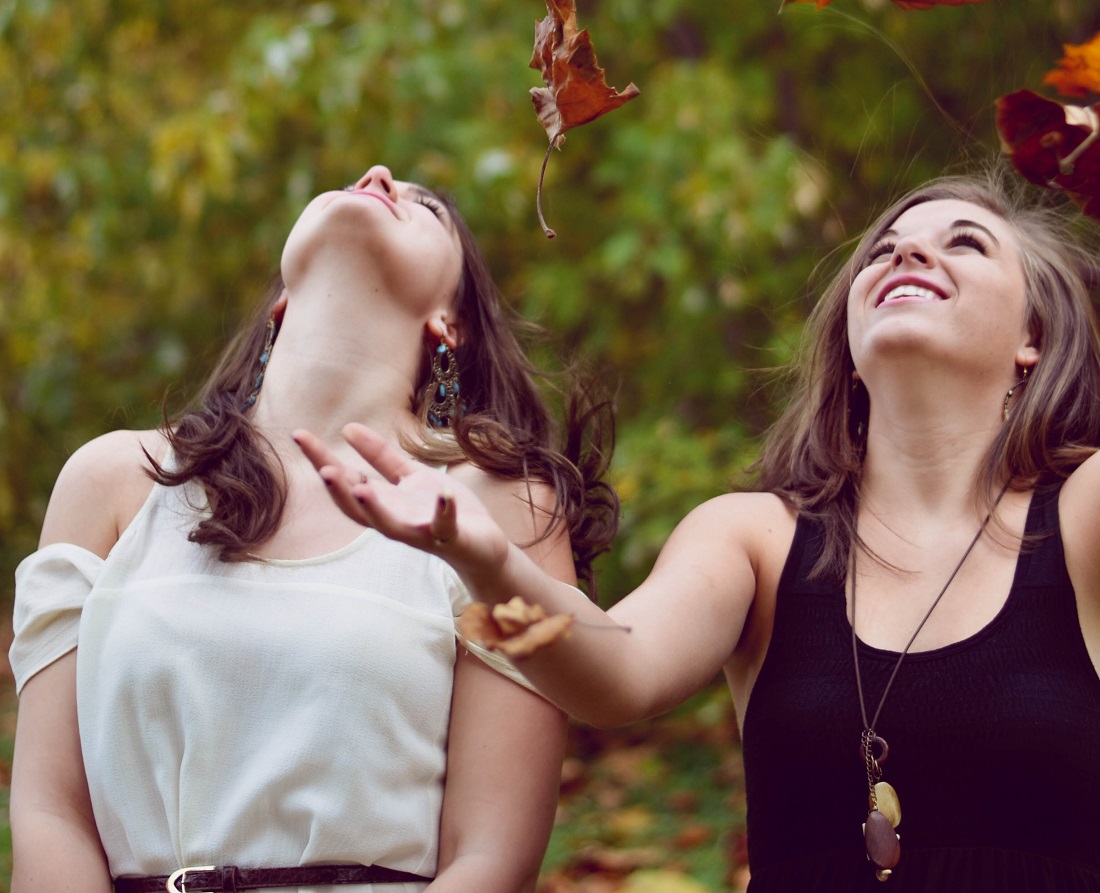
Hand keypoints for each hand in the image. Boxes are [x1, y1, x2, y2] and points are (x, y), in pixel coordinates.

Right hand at [293, 424, 509, 578]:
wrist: (480, 542)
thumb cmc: (440, 508)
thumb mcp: (409, 476)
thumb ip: (380, 457)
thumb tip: (347, 428)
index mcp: (382, 502)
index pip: (345, 481)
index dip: (321, 460)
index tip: (299, 435)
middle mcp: (394, 520)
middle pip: (358, 509)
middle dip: (340, 491)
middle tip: (323, 470)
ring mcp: (420, 531)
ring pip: (390, 526)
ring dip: (376, 509)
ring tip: (361, 488)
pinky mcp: (449, 537)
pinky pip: (445, 525)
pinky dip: (444, 511)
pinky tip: (444, 493)